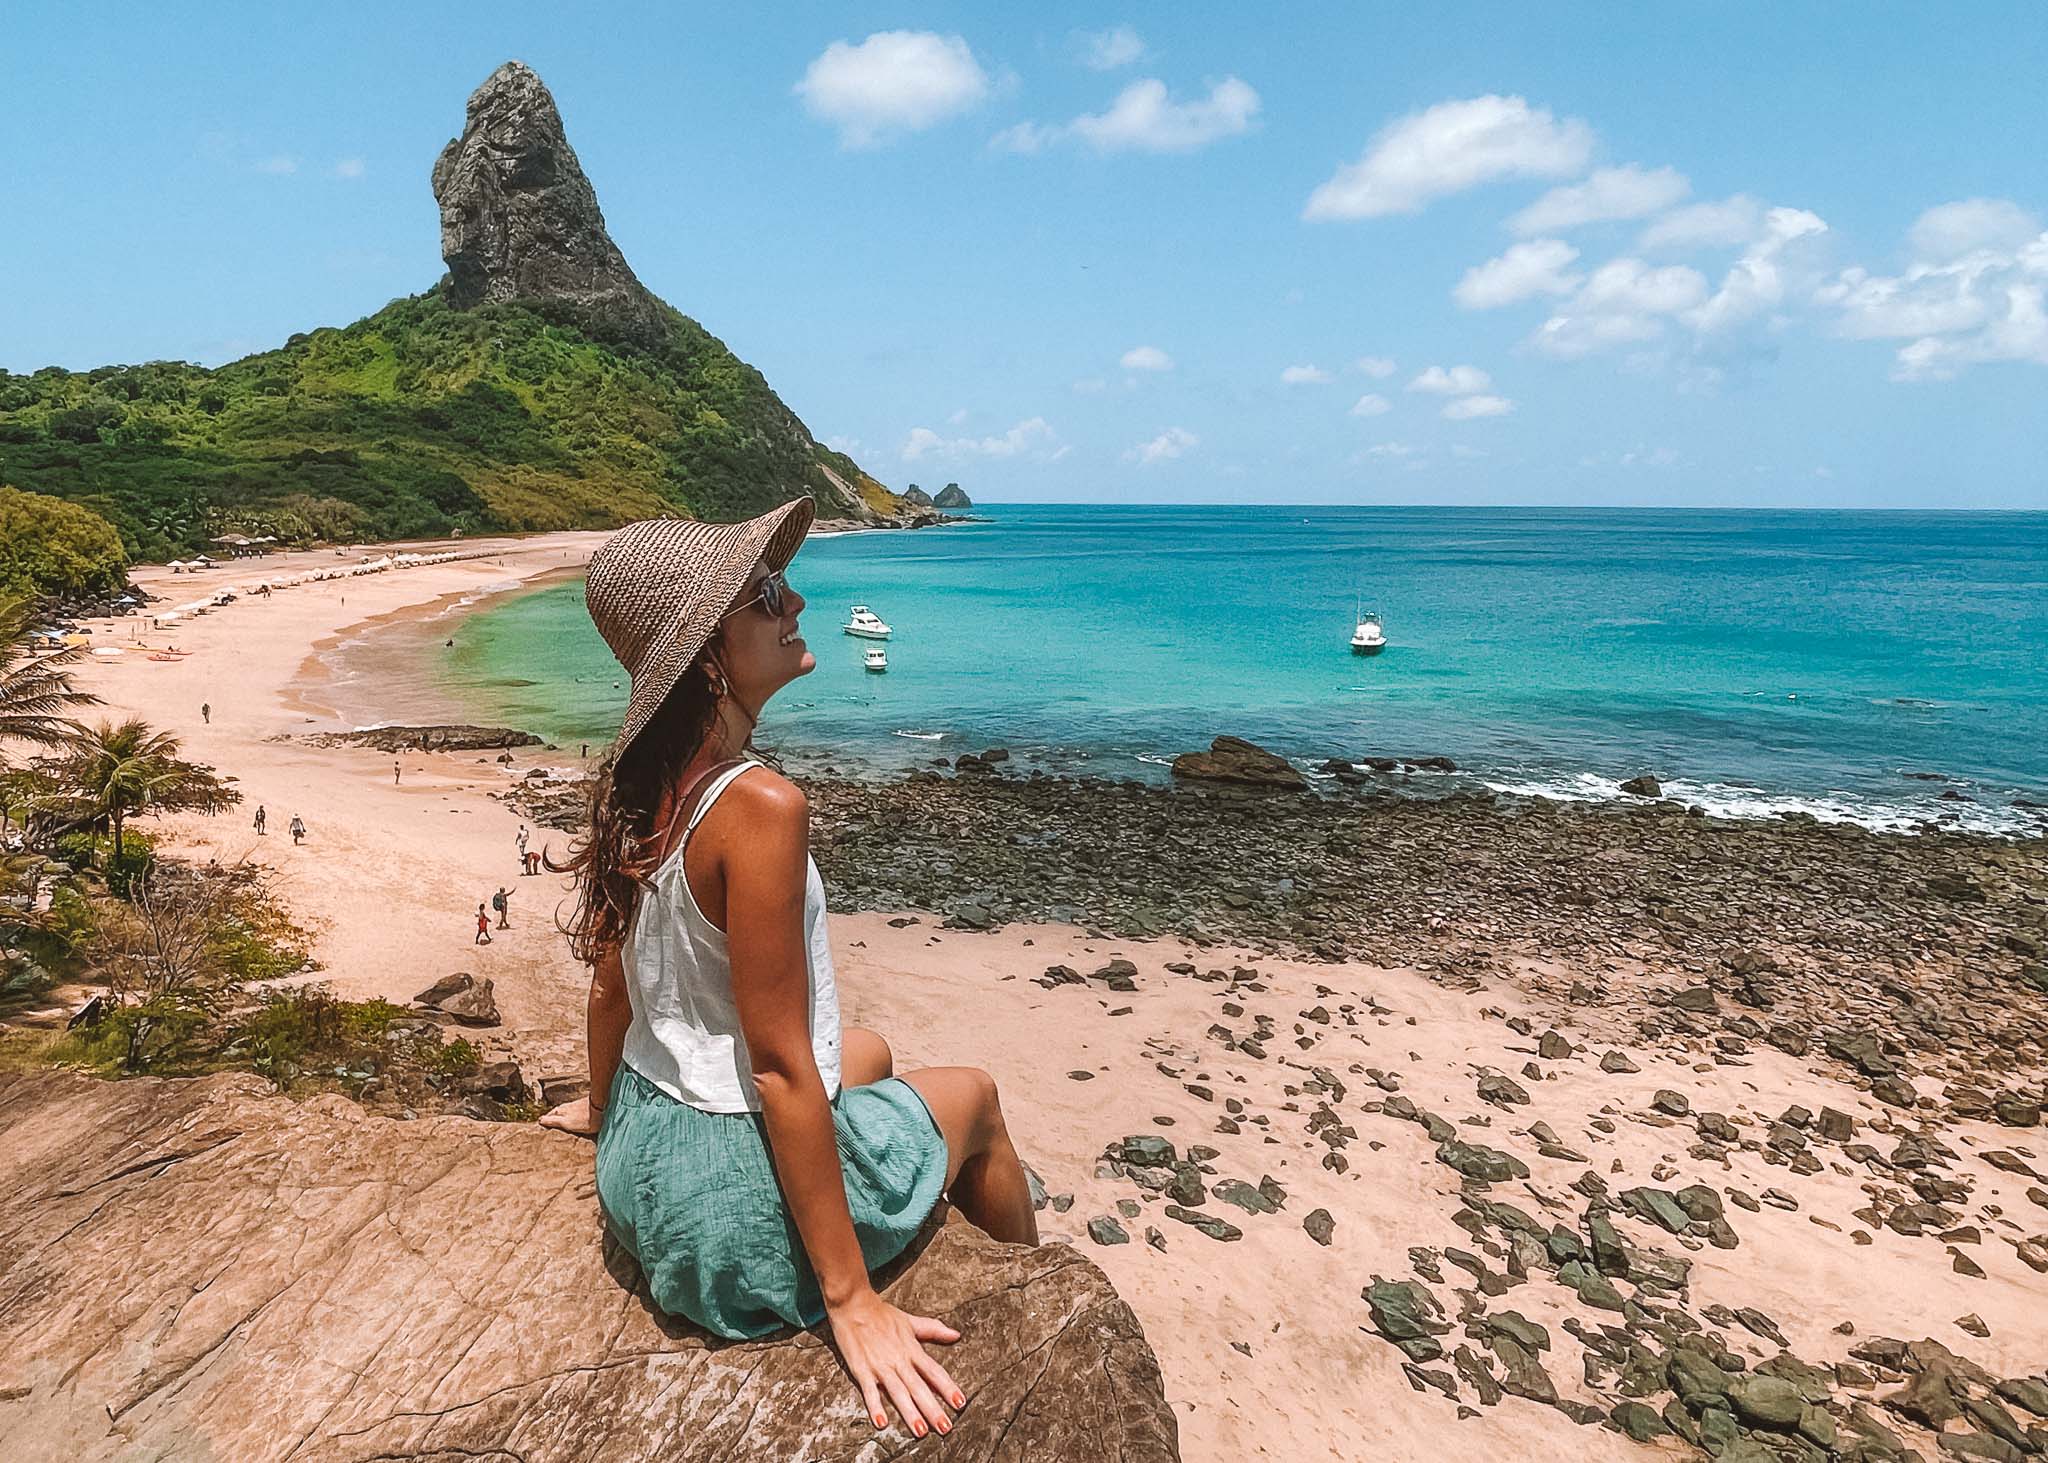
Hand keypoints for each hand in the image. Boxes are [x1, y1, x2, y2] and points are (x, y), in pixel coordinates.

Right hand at [538, 1096, 601, 1137]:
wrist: (604, 1108)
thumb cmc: (585, 1118)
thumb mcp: (566, 1122)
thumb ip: (553, 1121)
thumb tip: (539, 1119)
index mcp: (561, 1110)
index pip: (549, 1115)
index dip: (546, 1120)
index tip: (541, 1124)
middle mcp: (568, 1106)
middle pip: (558, 1112)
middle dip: (553, 1117)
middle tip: (549, 1123)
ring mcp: (577, 1105)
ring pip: (567, 1110)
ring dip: (563, 1115)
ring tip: (561, 1122)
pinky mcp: (586, 1106)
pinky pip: (575, 1111)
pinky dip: (572, 1115)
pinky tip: (575, 1118)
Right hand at [825, 1287, 963, 1437]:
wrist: (853, 1304)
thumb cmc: (881, 1314)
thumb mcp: (910, 1321)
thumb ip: (933, 1329)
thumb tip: (956, 1335)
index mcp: (911, 1349)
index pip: (934, 1371)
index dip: (948, 1387)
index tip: (960, 1403)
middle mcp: (899, 1359)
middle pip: (919, 1387)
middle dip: (933, 1408)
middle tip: (945, 1427)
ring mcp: (880, 1366)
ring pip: (898, 1392)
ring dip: (910, 1412)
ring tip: (920, 1431)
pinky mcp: (862, 1369)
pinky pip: (869, 1391)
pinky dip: (875, 1406)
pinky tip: (881, 1422)